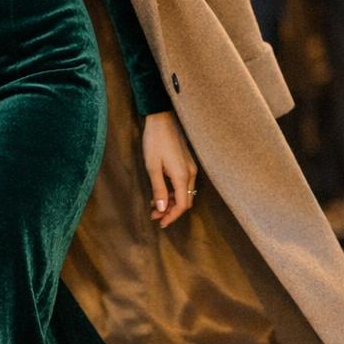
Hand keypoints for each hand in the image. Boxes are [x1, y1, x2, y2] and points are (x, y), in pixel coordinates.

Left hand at [142, 111, 197, 228]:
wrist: (161, 119)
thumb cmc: (155, 142)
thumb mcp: (152, 167)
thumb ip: (158, 189)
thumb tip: (162, 209)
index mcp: (182, 175)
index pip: (182, 205)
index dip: (172, 216)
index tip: (161, 224)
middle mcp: (190, 173)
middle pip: (185, 200)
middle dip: (171, 211)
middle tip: (154, 216)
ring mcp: (190, 167)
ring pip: (184, 192)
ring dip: (171, 202)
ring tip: (154, 207)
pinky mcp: (186, 163)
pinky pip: (182, 183)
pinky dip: (173, 192)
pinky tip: (160, 193)